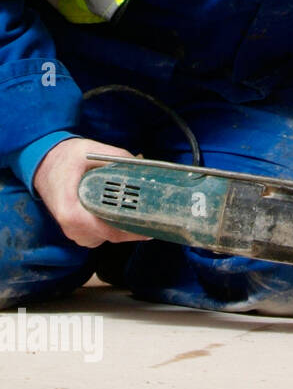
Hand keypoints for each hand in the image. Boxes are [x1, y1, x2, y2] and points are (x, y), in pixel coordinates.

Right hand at [32, 138, 152, 248]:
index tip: (153, 225)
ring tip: (140, 211)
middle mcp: (72, 227)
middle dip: (134, 226)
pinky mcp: (77, 230)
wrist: (42, 165)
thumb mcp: (89, 151)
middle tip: (155, 216)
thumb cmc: (64, 159)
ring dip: (124, 226)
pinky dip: (113, 225)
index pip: (110, 231)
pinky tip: (123, 213)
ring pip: (108, 236)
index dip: (134, 230)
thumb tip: (142, 163)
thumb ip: (117, 158)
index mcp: (72, 212)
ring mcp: (73, 231)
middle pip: (112, 236)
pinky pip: (101, 234)